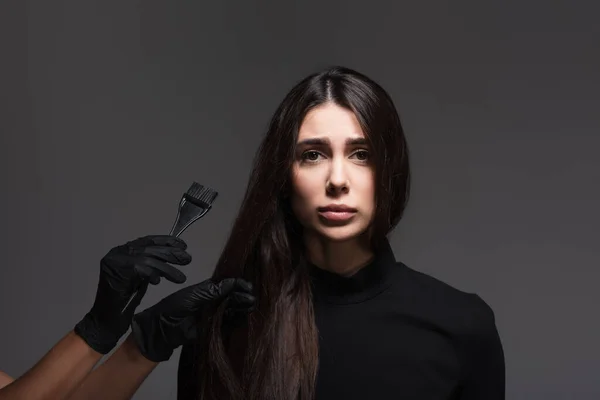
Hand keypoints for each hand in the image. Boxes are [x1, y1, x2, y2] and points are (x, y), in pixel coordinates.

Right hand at [74, 235, 191, 353]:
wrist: (106, 320)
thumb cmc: (125, 301)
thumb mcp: (141, 277)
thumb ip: (150, 264)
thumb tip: (171, 254)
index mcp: (122, 251)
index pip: (148, 241)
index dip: (167, 241)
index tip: (183, 244)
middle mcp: (117, 252)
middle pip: (149, 248)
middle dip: (171, 253)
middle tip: (187, 259)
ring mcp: (115, 260)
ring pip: (147, 259)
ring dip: (167, 268)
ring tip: (181, 278)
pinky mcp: (115, 270)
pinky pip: (140, 268)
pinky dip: (152, 274)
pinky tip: (158, 282)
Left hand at [131, 278, 254, 361]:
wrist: (163, 328)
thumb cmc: (175, 306)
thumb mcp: (195, 295)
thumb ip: (213, 290)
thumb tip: (233, 282)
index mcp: (209, 290)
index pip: (228, 285)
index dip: (238, 285)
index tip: (247, 286)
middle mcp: (214, 301)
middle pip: (233, 297)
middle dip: (242, 296)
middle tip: (251, 298)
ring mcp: (215, 315)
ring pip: (233, 310)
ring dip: (242, 307)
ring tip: (250, 305)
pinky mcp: (214, 328)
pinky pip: (228, 324)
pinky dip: (237, 320)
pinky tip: (244, 316)